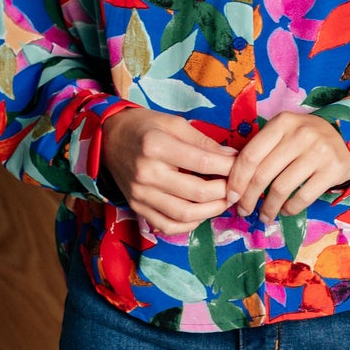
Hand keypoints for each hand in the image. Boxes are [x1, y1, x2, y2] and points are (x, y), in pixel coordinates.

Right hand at [100, 106, 232, 235]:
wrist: (108, 139)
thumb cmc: (144, 127)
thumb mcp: (173, 123)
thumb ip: (203, 142)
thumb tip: (232, 157)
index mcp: (156, 146)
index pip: (203, 162)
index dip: (229, 167)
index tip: (241, 166)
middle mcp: (147, 174)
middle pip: (197, 192)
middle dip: (225, 191)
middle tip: (237, 187)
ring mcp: (141, 195)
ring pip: (185, 214)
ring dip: (212, 211)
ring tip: (224, 201)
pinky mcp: (137, 208)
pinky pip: (167, 226)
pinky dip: (190, 224)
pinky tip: (201, 214)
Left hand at [224, 111, 349, 224]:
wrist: (345, 137)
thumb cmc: (304, 139)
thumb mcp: (283, 133)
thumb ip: (262, 149)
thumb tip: (234, 182)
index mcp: (282, 123)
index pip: (250, 155)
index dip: (237, 180)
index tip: (231, 197)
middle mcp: (300, 134)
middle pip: (263, 174)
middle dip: (248, 198)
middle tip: (243, 210)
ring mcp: (319, 152)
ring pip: (281, 188)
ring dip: (268, 207)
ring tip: (264, 215)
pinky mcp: (333, 170)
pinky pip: (303, 197)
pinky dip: (290, 209)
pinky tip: (285, 211)